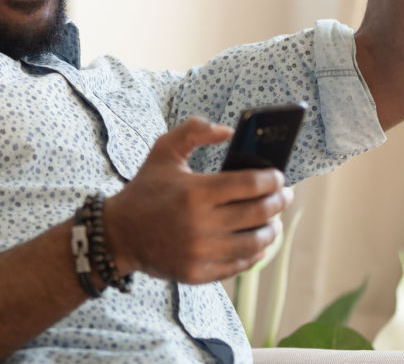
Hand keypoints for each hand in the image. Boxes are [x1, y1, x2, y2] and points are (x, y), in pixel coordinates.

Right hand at [104, 117, 293, 284]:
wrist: (118, 234)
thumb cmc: (146, 189)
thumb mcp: (163, 150)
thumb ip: (194, 130)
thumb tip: (229, 131)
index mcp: (195, 192)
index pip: (250, 184)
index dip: (272, 180)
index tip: (279, 177)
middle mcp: (200, 224)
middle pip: (259, 213)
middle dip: (279, 202)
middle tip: (284, 196)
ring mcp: (200, 252)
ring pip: (255, 243)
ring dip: (272, 230)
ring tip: (273, 221)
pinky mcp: (198, 274)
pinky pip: (239, 265)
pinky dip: (254, 253)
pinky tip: (257, 242)